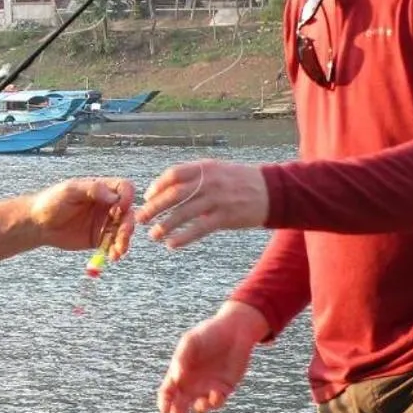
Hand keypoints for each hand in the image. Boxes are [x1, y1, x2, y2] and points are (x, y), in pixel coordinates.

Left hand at [28, 176, 135, 257]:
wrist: (37, 224)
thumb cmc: (50, 202)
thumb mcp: (70, 190)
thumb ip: (92, 190)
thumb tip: (114, 196)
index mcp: (101, 190)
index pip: (124, 189)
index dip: (128, 198)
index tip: (122, 209)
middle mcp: (106, 205)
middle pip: (128, 213)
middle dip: (127, 225)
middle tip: (122, 236)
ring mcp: (104, 223)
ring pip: (123, 230)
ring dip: (124, 241)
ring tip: (118, 251)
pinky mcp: (99, 239)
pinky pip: (112, 244)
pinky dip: (115, 251)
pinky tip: (112, 256)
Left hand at [137, 160, 268, 248]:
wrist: (271, 191)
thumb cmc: (240, 181)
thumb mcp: (217, 170)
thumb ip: (195, 175)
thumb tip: (167, 186)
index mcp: (205, 168)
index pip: (174, 174)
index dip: (157, 187)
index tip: (148, 198)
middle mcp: (209, 182)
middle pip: (174, 195)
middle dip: (154, 208)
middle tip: (141, 219)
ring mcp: (218, 200)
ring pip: (184, 213)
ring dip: (165, 225)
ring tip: (154, 236)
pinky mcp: (226, 217)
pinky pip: (200, 229)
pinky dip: (184, 237)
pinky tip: (172, 244)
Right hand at [156, 306, 266, 412]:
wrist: (234, 331)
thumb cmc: (208, 334)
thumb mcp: (191, 341)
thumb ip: (182, 358)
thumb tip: (176, 377)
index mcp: (179, 373)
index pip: (168, 392)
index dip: (164, 402)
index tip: (165, 409)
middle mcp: (192, 383)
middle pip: (181, 405)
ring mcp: (208, 387)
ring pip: (200, 406)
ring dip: (200, 408)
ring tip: (201, 405)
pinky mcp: (224, 388)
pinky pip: (217, 401)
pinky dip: (215, 402)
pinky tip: (215, 395)